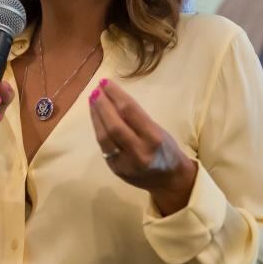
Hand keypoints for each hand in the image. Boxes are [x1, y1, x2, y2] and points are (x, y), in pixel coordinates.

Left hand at [88, 78, 196, 214]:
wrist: (170, 181)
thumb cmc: (166, 149)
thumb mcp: (159, 130)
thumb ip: (137, 119)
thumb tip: (113, 98)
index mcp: (154, 137)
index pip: (130, 111)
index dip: (115, 95)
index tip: (106, 82)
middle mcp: (139, 151)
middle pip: (114, 125)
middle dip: (102, 105)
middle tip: (96, 89)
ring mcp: (125, 163)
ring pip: (104, 137)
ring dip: (96, 116)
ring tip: (92, 100)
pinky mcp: (116, 169)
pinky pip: (103, 147)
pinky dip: (98, 129)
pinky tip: (96, 118)